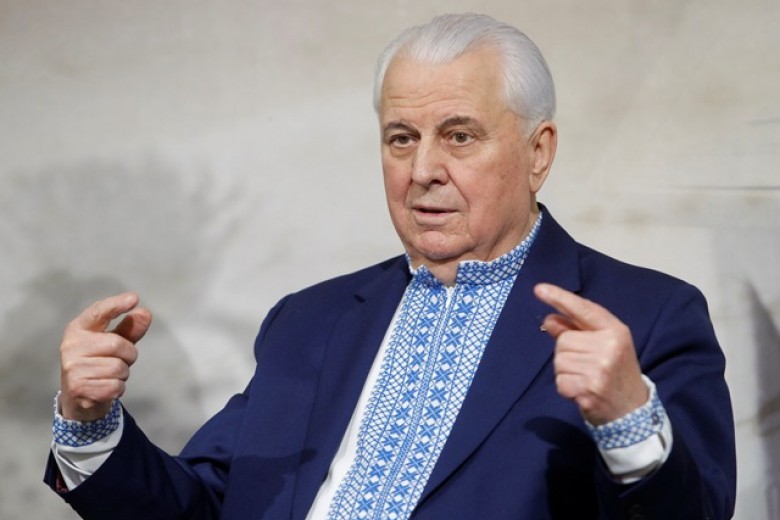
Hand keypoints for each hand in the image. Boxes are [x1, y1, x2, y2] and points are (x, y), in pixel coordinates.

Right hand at [59, 292, 151, 421]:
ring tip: (109, 375)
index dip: (116, 305)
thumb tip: (145, 313)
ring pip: (118, 368)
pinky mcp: (79, 389)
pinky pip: (115, 386)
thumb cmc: (98, 362)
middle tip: (119, 360)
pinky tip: (105, 387)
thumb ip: (129, 328)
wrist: (78, 397)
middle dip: (128, 354)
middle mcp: (71, 346)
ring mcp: (73, 368)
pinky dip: (117, 388)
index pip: (98, 312)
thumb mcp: (114, 341)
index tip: (134, 298)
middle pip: (117, 344)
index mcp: (78, 329)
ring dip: (122, 374)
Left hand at [534, 283, 646, 424]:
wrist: (632, 409)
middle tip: (586, 365)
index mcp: (615, 331)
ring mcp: (599, 369)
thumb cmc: (615, 371)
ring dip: (566, 370)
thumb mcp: (604, 345)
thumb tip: (549, 318)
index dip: (560, 298)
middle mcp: (609, 347)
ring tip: (586, 377)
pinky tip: (582, 389)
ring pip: (559, 360)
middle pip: (564, 341)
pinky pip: (560, 381)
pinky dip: (566, 386)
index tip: (539, 289)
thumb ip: (576, 329)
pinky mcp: (588, 389)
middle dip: (567, 352)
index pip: (583, 310)